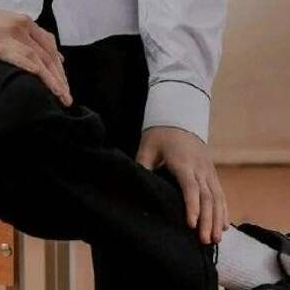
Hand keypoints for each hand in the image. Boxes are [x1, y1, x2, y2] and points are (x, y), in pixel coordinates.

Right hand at [0, 3, 72, 106]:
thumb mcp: (9, 26)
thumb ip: (30, 39)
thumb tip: (54, 58)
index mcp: (25, 22)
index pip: (50, 47)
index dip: (60, 68)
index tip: (66, 87)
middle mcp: (20, 27)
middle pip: (46, 55)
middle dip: (59, 78)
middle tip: (67, 98)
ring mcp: (7, 34)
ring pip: (36, 58)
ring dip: (50, 79)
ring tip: (59, 96)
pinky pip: (16, 56)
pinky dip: (31, 68)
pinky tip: (39, 79)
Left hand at [135, 125, 230, 244]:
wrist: (178, 117)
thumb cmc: (159, 135)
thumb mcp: (147, 147)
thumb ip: (142, 166)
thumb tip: (136, 188)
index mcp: (182, 161)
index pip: (190, 186)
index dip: (192, 206)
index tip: (191, 224)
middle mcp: (199, 167)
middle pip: (207, 196)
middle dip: (208, 220)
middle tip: (205, 241)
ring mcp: (208, 170)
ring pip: (217, 196)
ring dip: (218, 219)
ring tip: (216, 240)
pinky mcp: (212, 172)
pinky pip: (221, 193)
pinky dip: (223, 210)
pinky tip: (224, 226)